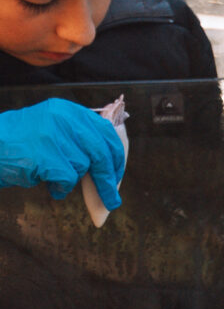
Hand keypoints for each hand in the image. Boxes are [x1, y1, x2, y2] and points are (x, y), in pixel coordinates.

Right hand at [0, 101, 125, 209]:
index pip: (105, 131)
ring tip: (53, 177)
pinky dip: (60, 187)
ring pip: (83, 166)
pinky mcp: (45, 154)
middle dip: (109, 178)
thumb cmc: (20, 144)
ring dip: (71, 179)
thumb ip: (79, 139)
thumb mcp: (52, 130)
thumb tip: (110, 165)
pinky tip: (49, 184)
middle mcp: (63, 118)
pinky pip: (67, 178)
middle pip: (101, 151)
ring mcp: (53, 135)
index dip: (116, 155)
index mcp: (68, 110)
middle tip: (112, 198)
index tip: (117, 172)